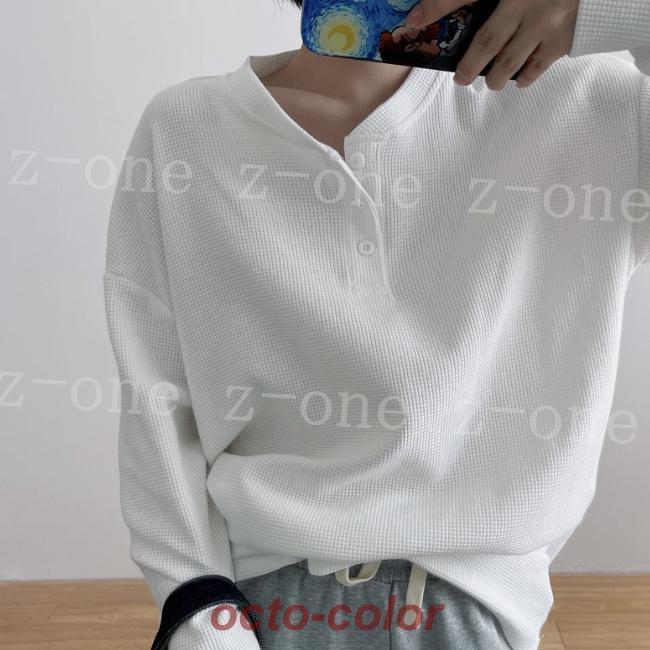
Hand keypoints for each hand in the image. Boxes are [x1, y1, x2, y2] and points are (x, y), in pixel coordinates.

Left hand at [404, 0, 579, 89]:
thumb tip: (430, 10)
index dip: (435, 8)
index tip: (411, 24)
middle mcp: (529, 5)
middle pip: (488, 43)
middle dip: (469, 65)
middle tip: (461, 79)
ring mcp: (548, 25)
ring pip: (511, 62)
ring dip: (496, 76)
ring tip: (491, 81)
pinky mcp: (565, 40)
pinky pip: (537, 67)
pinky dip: (525, 76)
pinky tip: (518, 78)